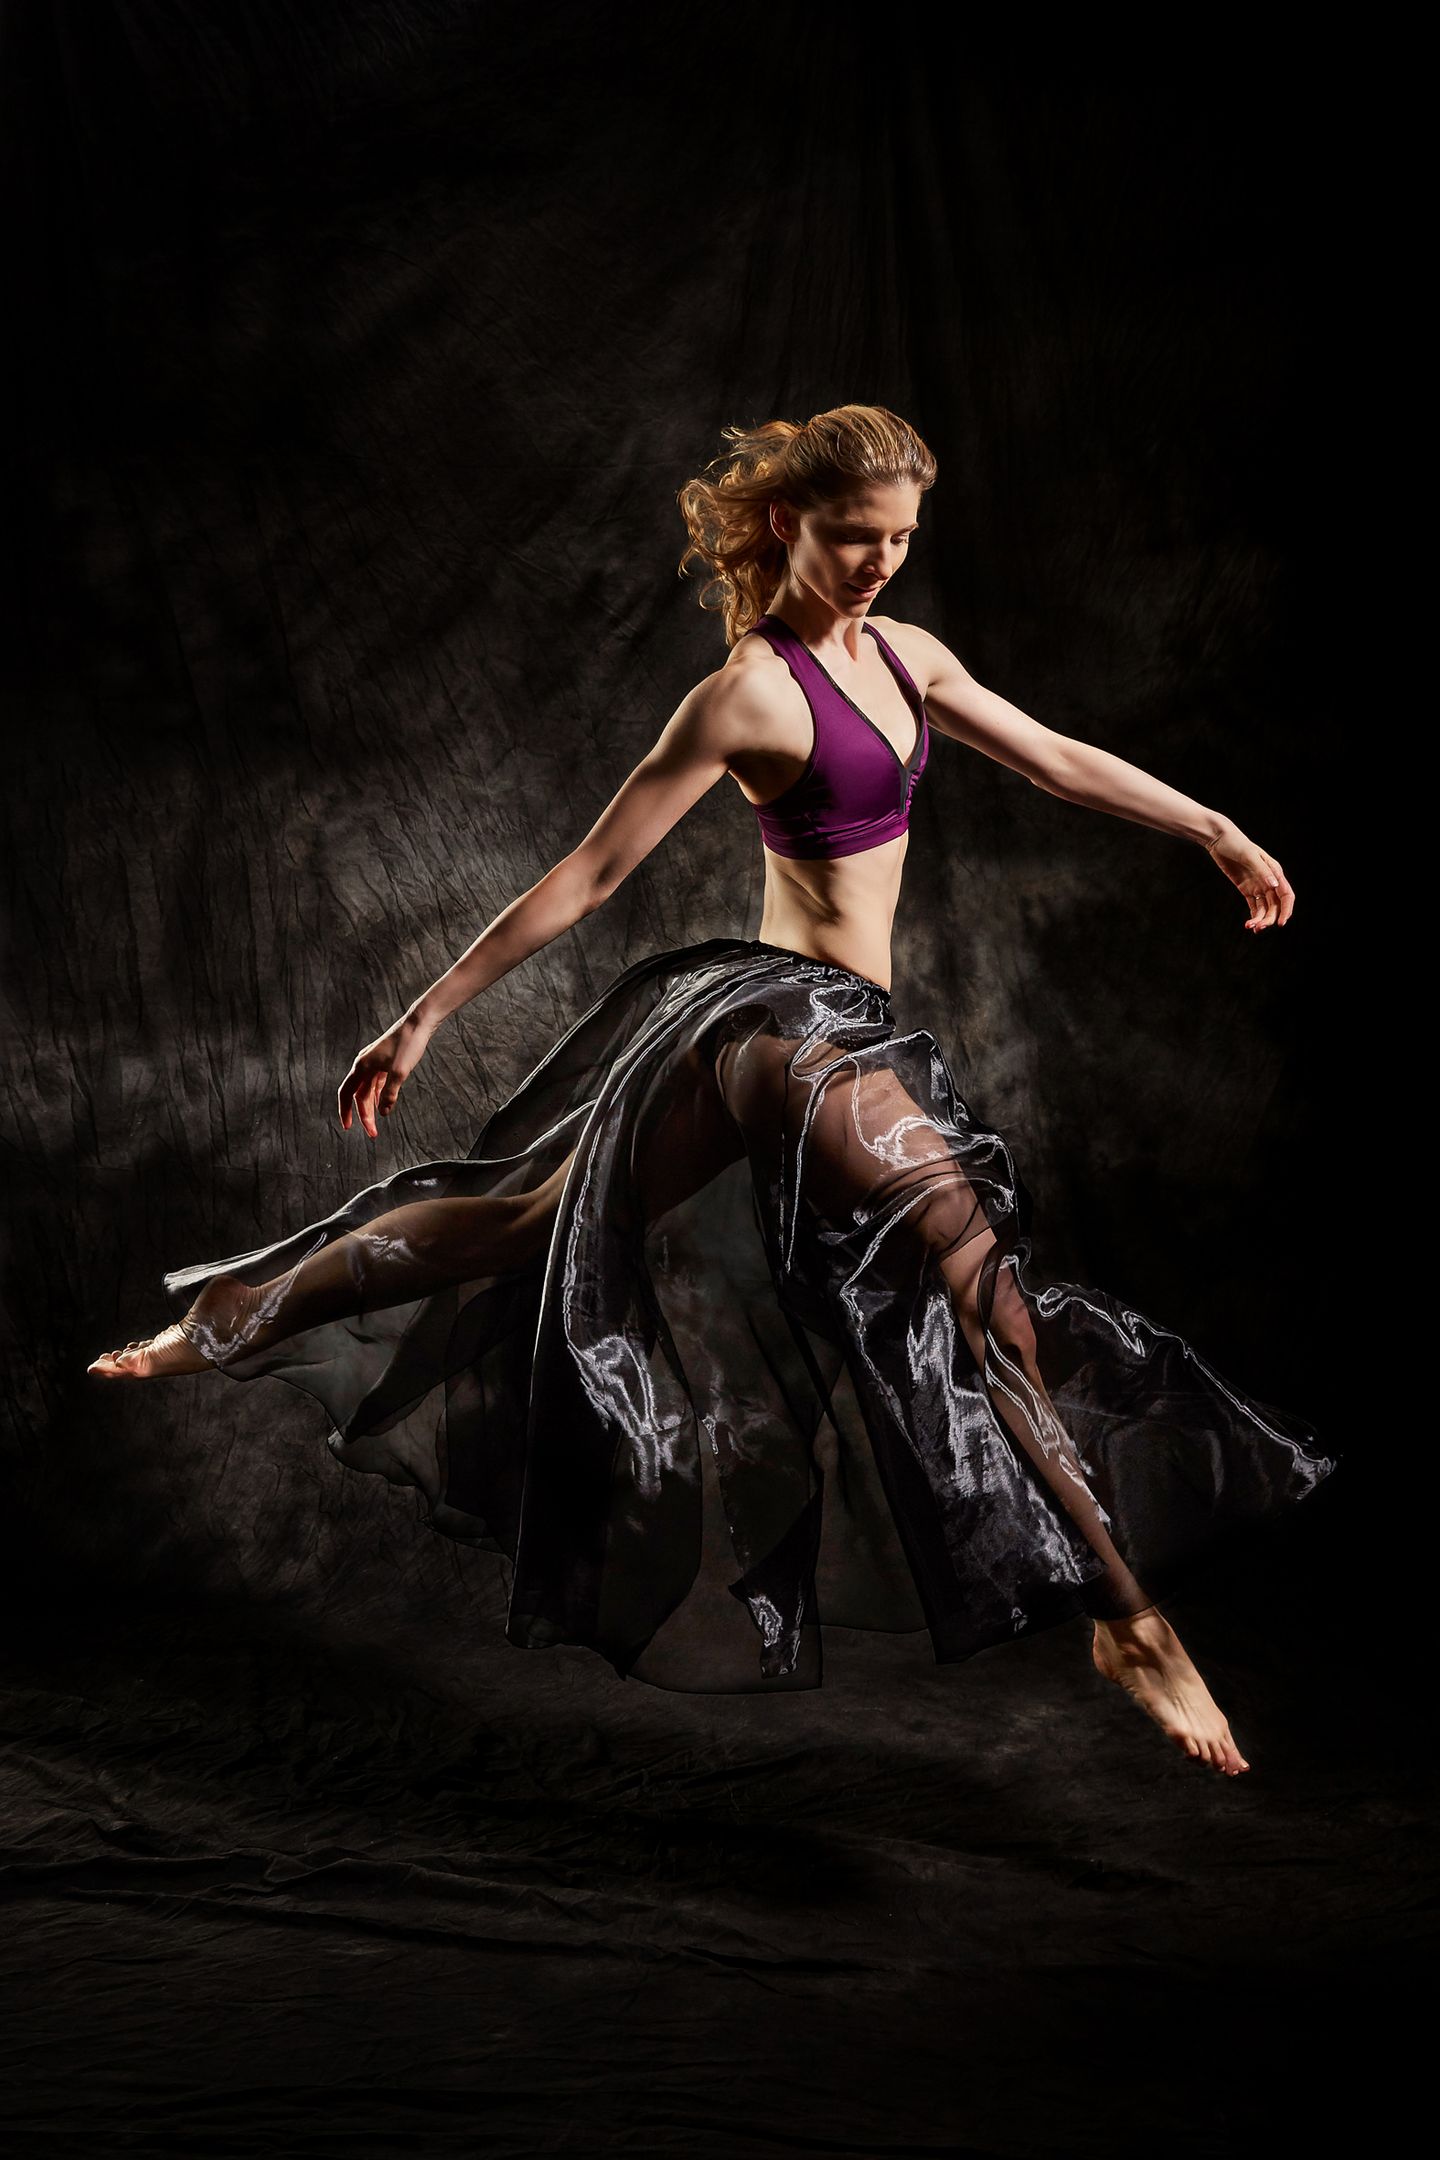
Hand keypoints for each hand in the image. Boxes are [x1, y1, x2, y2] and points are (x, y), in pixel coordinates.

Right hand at [337, 1009, 436, 1136]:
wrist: (418, 1024)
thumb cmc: (408, 1045)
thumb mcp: (400, 1073)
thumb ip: (390, 1094)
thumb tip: (383, 1113)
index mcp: (362, 1066)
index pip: (346, 1093)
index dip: (345, 1111)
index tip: (348, 1127)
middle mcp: (363, 1064)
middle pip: (358, 1095)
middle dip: (364, 1115)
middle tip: (373, 1133)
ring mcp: (373, 1062)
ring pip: (367, 1089)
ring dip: (370, 1107)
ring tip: (376, 1124)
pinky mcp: (383, 1061)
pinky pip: (376, 1083)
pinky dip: (377, 1095)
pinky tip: (382, 1105)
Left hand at [1205, 825, 1294, 931]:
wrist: (1219, 839)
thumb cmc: (1235, 843)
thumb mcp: (1248, 855)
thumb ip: (1262, 871)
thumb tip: (1274, 886)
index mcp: (1274, 871)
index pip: (1286, 895)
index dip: (1286, 910)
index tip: (1280, 923)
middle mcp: (1269, 880)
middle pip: (1275, 905)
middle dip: (1270, 918)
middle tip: (1259, 928)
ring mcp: (1258, 885)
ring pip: (1265, 908)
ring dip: (1261, 919)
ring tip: (1251, 927)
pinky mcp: (1246, 889)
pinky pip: (1254, 906)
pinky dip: (1254, 916)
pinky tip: (1249, 924)